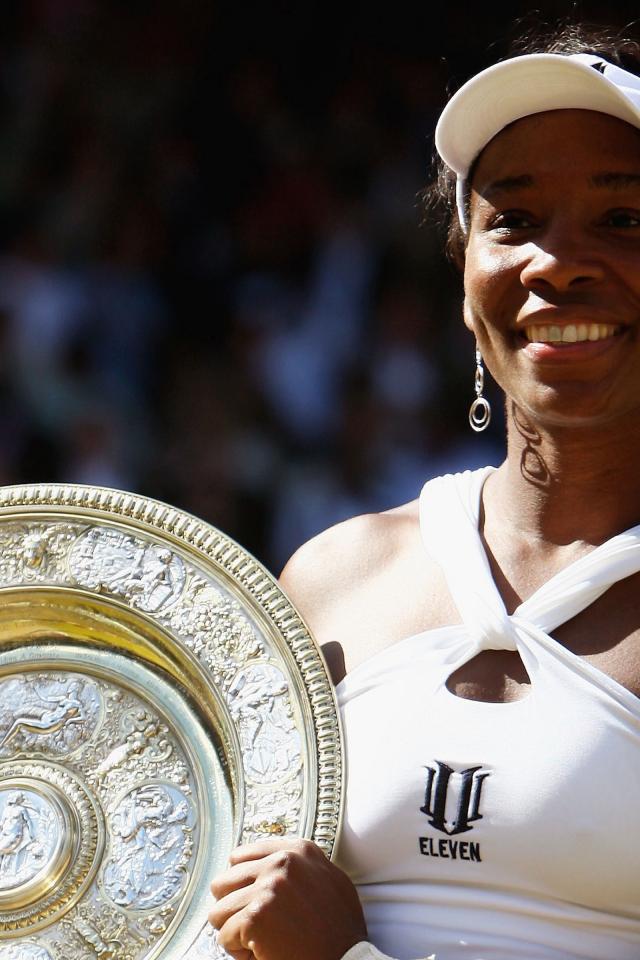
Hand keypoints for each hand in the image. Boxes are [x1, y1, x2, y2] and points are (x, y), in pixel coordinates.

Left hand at [209, 838, 367, 959]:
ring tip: (263, 940)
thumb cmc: (340, 929)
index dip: (241, 885)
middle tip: (257, 927)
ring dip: (236, 932)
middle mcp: (281, 862)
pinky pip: (225, 937)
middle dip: (234, 909)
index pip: (241, 857)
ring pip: (219, 912)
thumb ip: (302, 865)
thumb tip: (273, 858)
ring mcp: (268, 887)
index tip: (251, 902)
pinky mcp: (256, 916)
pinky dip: (240, 953)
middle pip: (224, 882)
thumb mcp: (330, 880)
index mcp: (298, 851)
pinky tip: (265, 953)